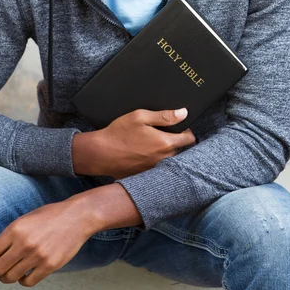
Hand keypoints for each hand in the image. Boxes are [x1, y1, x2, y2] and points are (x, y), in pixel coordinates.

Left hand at [0, 194, 94, 286]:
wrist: (77, 217)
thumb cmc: (52, 215)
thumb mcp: (27, 218)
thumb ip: (12, 234)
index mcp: (16, 229)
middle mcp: (24, 243)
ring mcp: (37, 256)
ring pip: (11, 277)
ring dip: (7, 277)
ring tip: (11, 271)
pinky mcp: (49, 265)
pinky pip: (28, 282)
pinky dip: (23, 281)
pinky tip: (25, 273)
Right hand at [72, 107, 195, 177]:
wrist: (101, 153)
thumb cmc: (119, 133)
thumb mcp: (140, 117)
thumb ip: (164, 116)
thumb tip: (183, 113)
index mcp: (165, 143)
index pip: (189, 139)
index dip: (186, 131)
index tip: (180, 127)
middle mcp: (163, 159)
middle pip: (181, 150)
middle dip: (176, 141)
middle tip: (164, 133)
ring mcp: (155, 170)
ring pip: (170, 159)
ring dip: (166, 152)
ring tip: (153, 143)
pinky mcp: (146, 176)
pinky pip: (158, 167)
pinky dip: (156, 161)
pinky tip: (144, 154)